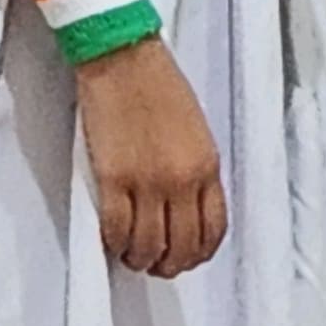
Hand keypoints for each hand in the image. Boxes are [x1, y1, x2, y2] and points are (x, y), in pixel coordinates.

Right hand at [74, 37, 224, 277]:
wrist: (125, 60)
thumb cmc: (160, 89)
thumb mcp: (196, 131)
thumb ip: (195, 171)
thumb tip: (186, 209)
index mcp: (208, 166)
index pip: (214, 229)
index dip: (198, 253)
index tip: (185, 258)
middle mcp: (183, 180)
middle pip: (182, 246)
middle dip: (169, 265)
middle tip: (155, 264)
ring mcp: (148, 181)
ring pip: (148, 247)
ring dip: (139, 259)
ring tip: (131, 255)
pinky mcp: (113, 178)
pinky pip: (116, 230)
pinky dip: (114, 244)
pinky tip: (112, 241)